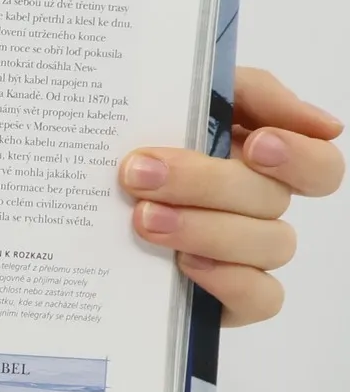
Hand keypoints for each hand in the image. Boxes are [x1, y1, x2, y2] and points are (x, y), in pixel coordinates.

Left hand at [119, 67, 344, 325]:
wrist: (67, 201)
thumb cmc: (133, 139)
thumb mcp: (179, 94)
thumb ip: (249, 91)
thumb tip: (324, 126)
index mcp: (259, 160)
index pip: (319, 164)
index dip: (300, 156)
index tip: (257, 144)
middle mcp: (261, 208)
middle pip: (272, 199)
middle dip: (206, 183)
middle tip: (140, 174)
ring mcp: (248, 257)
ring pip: (269, 246)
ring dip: (206, 229)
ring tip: (142, 218)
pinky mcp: (229, 300)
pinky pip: (261, 298)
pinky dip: (229, 280)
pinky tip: (183, 263)